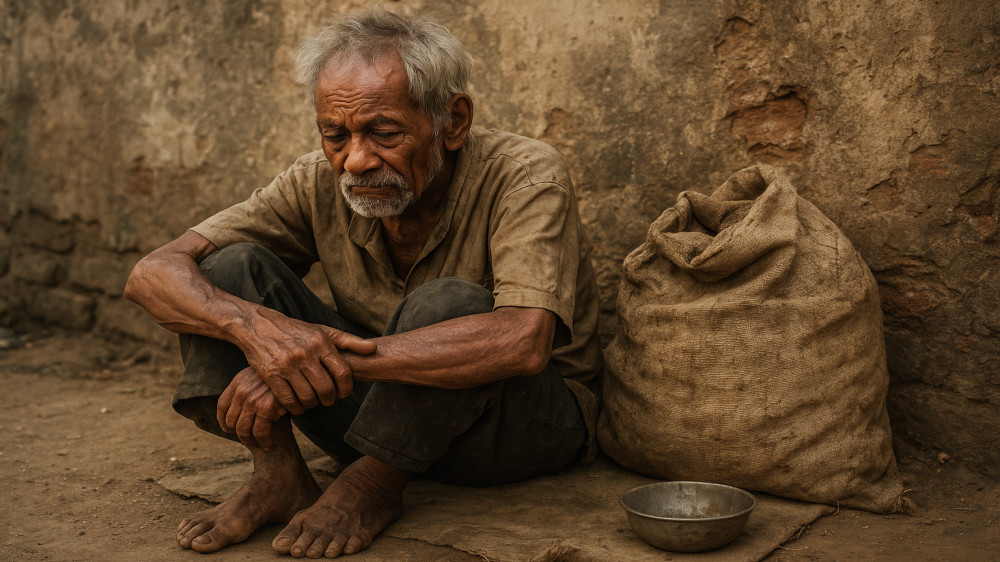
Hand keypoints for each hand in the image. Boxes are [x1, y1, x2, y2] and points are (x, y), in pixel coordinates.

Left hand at [217, 367, 286, 448]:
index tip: (228, 429)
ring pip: (243, 430)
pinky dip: (264, 442)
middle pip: (231, 421)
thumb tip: (240, 407)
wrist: (293, 369)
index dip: (223, 421)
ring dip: (249, 441)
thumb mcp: (258, 374)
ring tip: (258, 444)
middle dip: (238, 433)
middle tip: (247, 439)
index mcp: (237, 382)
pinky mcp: (266, 408)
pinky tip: (269, 444)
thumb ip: (247, 387)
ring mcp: (252, 401)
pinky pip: (260, 432)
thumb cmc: (280, 373)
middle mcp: (242, 392)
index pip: (221, 406)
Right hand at [239, 308, 377, 415]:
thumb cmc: (296, 331)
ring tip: (313, 401)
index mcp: (320, 343)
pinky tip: (298, 405)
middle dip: (329, 399)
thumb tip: (373, 349)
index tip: (344, 393)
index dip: (346, 388)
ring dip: (313, 404)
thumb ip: (349, 342)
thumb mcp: (323, 331)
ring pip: (308, 397)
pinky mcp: (271, 375)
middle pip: (326, 389)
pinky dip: (296, 408)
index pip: (343, 373)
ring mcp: (287, 365)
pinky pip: (289, 400)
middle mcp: (305, 353)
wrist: (259, 326)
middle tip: (327, 400)